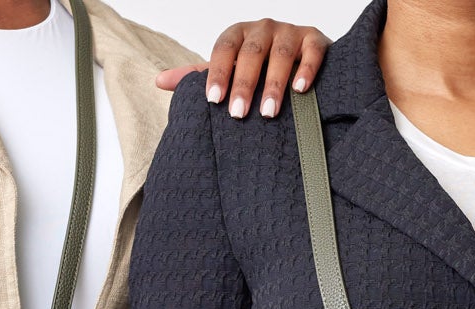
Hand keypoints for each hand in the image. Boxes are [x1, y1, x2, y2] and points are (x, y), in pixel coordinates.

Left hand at [155, 19, 329, 119]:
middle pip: (252, 52)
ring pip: (281, 53)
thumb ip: (198, 77)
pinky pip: (311, 51)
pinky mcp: (315, 40)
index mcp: (239, 35)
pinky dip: (306, 69)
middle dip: (244, 84)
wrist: (298, 64)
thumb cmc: (258, 71)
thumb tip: (159, 81)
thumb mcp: (227, 72)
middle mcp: (263, 29)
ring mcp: (290, 32)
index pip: (224, 49)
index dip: (218, 73)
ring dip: (273, 83)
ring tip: (267, 112)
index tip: (213, 101)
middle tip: (237, 114)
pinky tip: (299, 89)